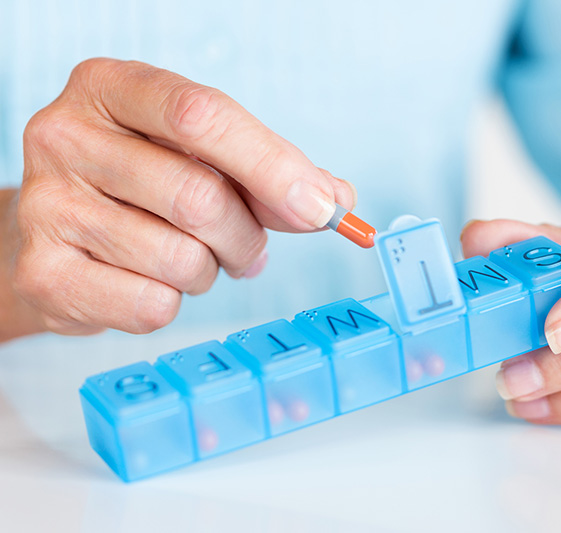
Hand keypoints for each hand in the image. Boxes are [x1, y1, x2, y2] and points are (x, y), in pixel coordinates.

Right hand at [12, 58, 353, 335]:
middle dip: (246, 236)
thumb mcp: (204, 154)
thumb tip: (335, 200)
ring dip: (210, 271)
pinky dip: (173, 302)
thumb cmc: (142, 184)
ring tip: (192, 259)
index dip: (272, 166)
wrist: (60, 229)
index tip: (320, 207)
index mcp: (110, 87)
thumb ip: (271, 170)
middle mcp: (65, 136)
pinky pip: (150, 305)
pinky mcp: (43, 274)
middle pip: (198, 197)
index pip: (202, 116)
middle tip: (250, 249)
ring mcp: (46, 206)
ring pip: (180, 259)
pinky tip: (152, 281)